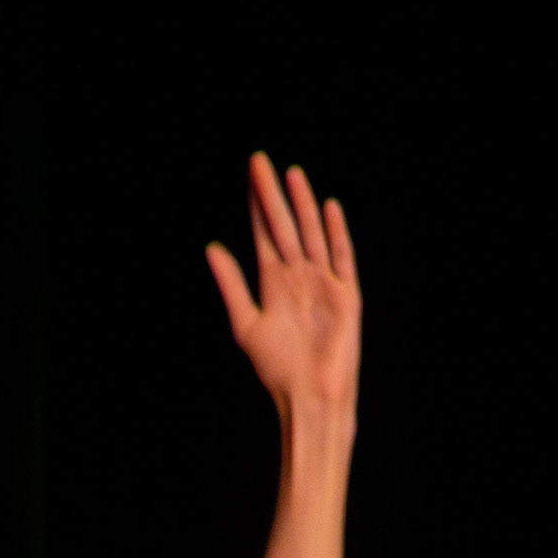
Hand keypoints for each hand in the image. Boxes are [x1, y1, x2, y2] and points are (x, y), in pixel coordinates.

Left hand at [205, 153, 360, 442]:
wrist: (310, 396)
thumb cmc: (277, 368)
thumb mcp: (246, 323)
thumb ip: (231, 284)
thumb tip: (211, 248)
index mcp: (274, 282)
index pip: (263, 234)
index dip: (255, 205)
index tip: (249, 175)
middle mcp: (298, 276)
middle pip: (284, 226)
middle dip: (272, 195)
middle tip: (260, 162)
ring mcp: (323, 283)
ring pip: (311, 234)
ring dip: (302, 206)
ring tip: (291, 175)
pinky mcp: (345, 295)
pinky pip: (341, 257)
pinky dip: (334, 234)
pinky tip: (327, 209)